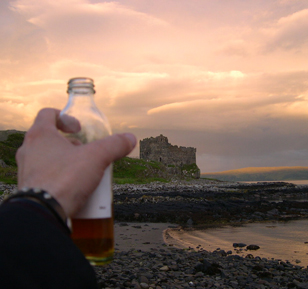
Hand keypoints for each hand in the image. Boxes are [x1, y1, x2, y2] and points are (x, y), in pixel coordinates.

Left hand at [16, 108, 135, 216]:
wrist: (43, 213)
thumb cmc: (65, 179)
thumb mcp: (96, 157)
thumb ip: (115, 145)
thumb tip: (131, 138)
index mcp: (40, 135)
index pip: (48, 114)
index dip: (66, 117)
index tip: (79, 129)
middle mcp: (28, 150)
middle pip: (50, 138)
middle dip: (71, 144)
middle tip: (85, 153)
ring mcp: (26, 170)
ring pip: (47, 158)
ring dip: (66, 161)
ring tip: (82, 172)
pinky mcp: (28, 188)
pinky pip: (46, 177)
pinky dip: (60, 178)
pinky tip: (74, 188)